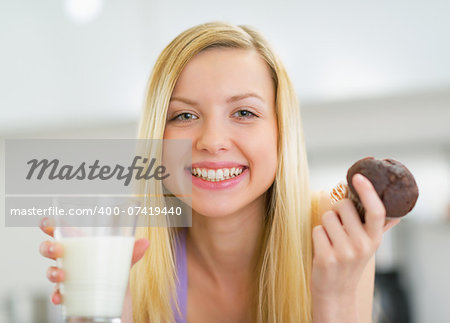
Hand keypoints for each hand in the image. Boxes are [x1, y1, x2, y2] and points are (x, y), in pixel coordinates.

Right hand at [39, 218, 148, 304]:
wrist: (114, 308)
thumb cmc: (113, 280)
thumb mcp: (122, 265)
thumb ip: (131, 253)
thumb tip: (145, 242)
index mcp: (84, 249)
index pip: (65, 233)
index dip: (52, 225)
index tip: (46, 222)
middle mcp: (73, 262)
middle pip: (52, 250)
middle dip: (48, 247)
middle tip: (57, 249)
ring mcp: (69, 279)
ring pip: (51, 271)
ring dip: (51, 272)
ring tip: (61, 275)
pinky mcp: (68, 297)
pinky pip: (57, 294)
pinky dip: (56, 295)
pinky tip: (60, 296)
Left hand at [311, 174, 399, 315]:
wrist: (336, 291)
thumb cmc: (350, 262)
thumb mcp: (369, 246)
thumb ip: (380, 228)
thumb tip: (397, 213)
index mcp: (374, 239)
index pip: (376, 211)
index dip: (367, 191)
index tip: (358, 177)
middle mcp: (362, 245)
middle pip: (342, 206)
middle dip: (336, 211)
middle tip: (338, 227)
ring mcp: (344, 253)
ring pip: (327, 217)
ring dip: (325, 225)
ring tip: (331, 240)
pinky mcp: (326, 258)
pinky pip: (316, 230)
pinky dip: (316, 236)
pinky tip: (323, 249)